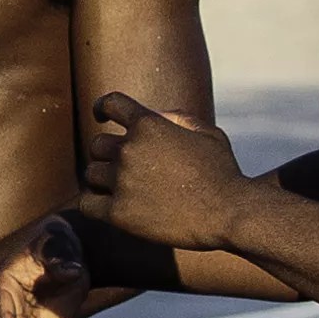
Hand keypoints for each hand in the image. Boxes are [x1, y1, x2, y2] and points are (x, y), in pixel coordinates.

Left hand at [83, 93, 248, 247]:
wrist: (230, 214)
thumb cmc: (223, 173)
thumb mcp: (207, 134)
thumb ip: (177, 118)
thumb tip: (154, 115)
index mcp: (148, 125)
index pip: (111, 104)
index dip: (103, 107)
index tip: (102, 116)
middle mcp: (129, 149)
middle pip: (97, 145)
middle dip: (110, 154)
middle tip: (128, 169)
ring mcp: (122, 181)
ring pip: (92, 174)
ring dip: (104, 180)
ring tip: (125, 190)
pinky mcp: (119, 213)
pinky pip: (87, 203)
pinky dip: (94, 204)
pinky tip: (107, 206)